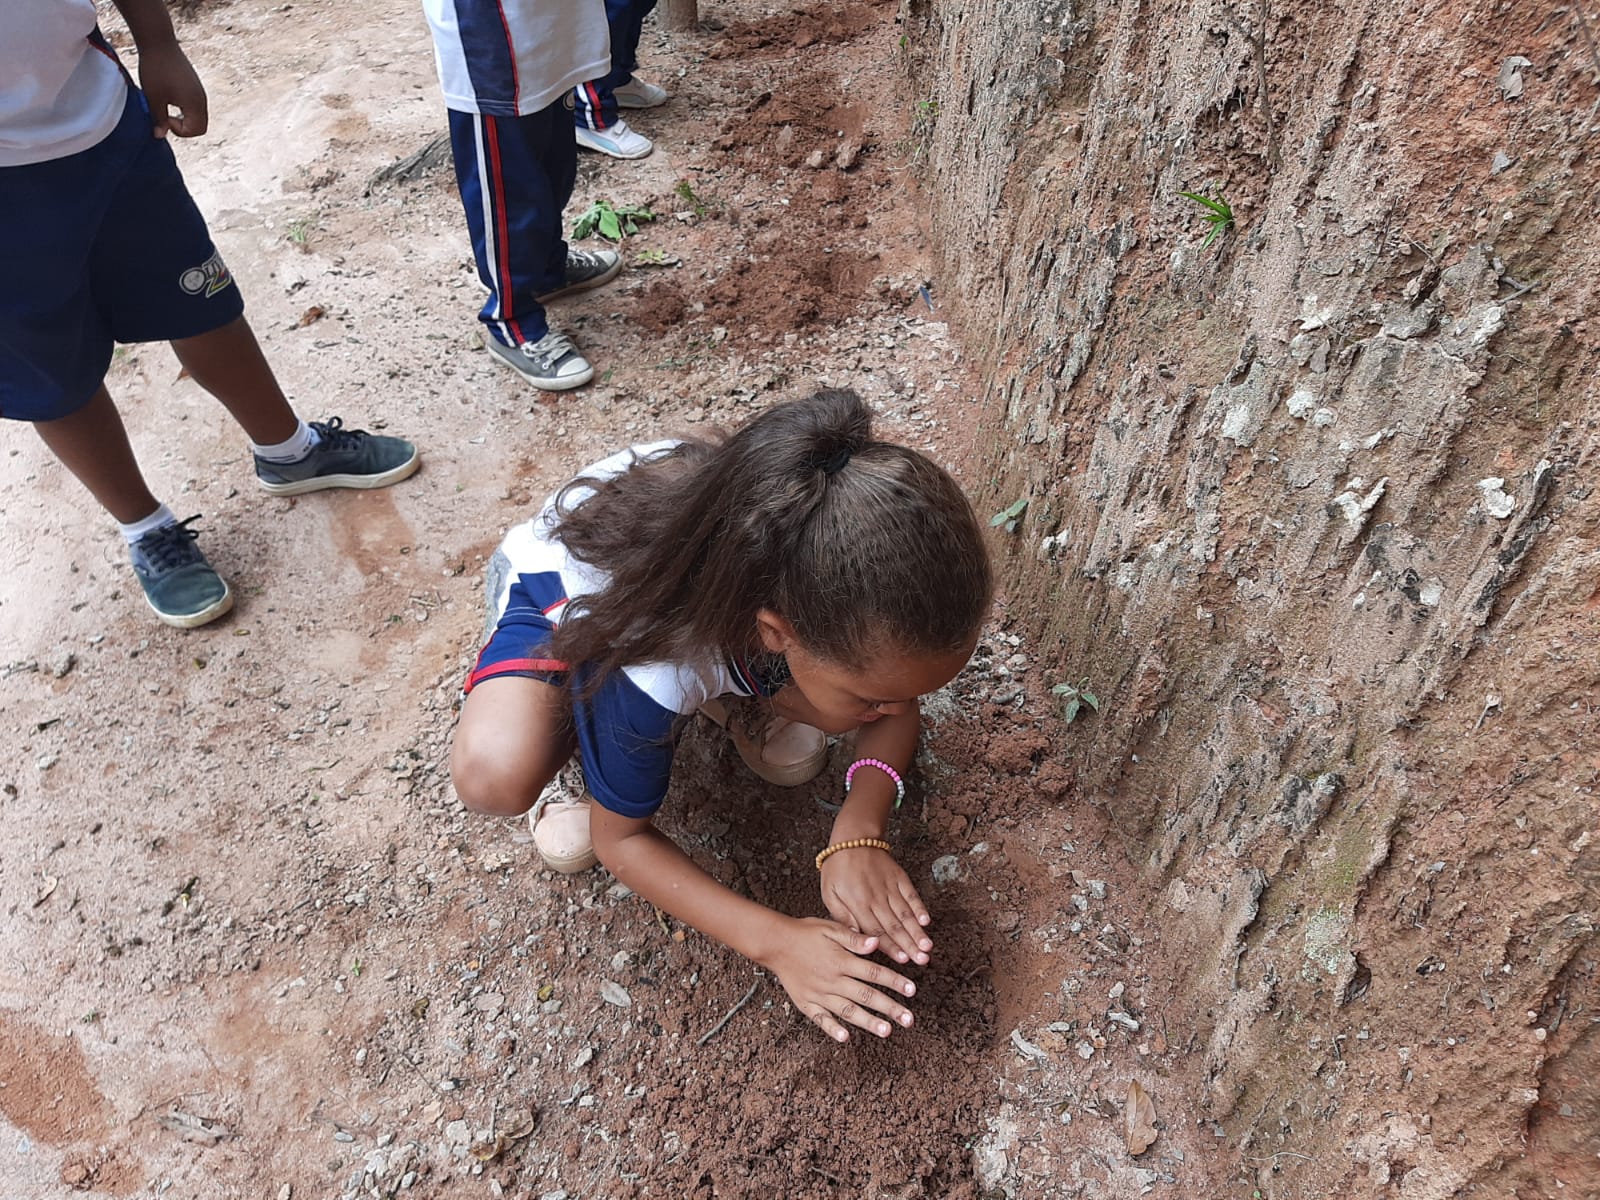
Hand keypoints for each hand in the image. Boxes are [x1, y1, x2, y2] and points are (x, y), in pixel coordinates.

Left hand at [137, 42, 207, 136]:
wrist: (159, 42)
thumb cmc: (155, 69)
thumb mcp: (154, 98)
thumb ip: (159, 119)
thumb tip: (160, 136)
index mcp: (195, 103)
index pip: (196, 130)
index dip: (178, 130)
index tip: (164, 117)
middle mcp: (201, 99)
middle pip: (200, 126)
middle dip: (184, 127)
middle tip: (166, 117)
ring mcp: (199, 91)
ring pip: (198, 115)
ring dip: (184, 117)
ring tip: (166, 105)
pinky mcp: (194, 84)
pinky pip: (195, 104)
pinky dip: (185, 108)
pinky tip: (169, 97)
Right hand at [764, 918, 917, 1041]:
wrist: (775, 943)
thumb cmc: (805, 933)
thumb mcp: (831, 928)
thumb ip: (854, 938)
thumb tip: (876, 942)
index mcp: (841, 961)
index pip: (874, 973)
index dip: (894, 982)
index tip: (911, 990)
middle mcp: (832, 980)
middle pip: (866, 995)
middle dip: (889, 1008)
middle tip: (908, 1019)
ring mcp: (819, 994)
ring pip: (847, 1010)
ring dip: (868, 1022)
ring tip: (887, 1031)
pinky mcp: (806, 1003)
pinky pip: (820, 1019)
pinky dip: (832, 1029)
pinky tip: (845, 1037)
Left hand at [820, 847, 932, 965]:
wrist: (852, 839)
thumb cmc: (838, 869)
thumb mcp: (829, 894)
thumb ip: (842, 917)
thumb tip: (856, 938)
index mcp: (858, 904)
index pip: (876, 931)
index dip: (890, 947)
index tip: (902, 961)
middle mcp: (876, 897)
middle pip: (894, 926)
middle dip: (909, 945)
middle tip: (922, 960)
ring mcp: (889, 887)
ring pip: (905, 913)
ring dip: (917, 931)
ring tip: (928, 946)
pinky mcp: (899, 877)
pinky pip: (911, 894)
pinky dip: (920, 907)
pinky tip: (927, 920)